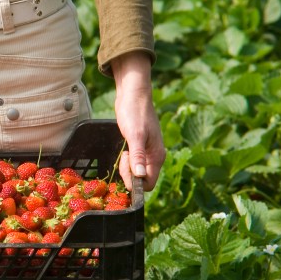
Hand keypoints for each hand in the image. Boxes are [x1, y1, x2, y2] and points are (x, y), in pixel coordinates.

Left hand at [110, 51, 164, 191]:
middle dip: (129, 174)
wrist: (132, 96)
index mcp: (157, 156)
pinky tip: (123, 151)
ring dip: (127, 168)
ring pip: (137, 172)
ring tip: (123, 152)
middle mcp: (154, 157)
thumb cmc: (134, 113)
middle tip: (123, 156)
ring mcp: (147, 153)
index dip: (134, 182)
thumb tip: (140, 176)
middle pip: (142, 180)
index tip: (125, 165)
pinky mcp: (140, 149)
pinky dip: (126, 162)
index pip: (148, 184)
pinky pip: (134, 164)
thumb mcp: (135, 135)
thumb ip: (138, 156)